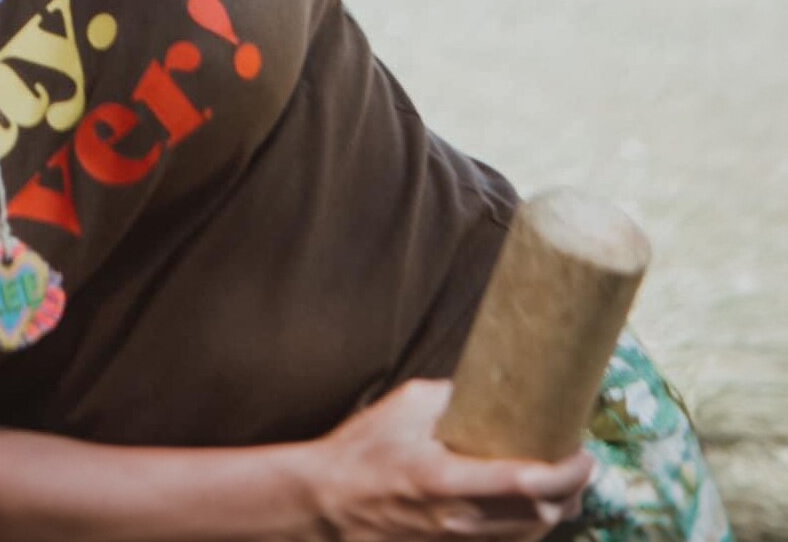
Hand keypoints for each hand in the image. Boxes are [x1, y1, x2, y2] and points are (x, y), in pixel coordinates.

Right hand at [308, 380, 593, 540]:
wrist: (326, 502)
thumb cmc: (360, 452)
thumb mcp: (403, 408)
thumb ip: (451, 397)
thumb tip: (488, 384)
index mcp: (445, 480)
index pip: (527, 483)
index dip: (567, 471)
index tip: (583, 452)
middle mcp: (459, 519)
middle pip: (542, 516)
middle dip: (572, 491)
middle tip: (579, 462)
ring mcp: (457, 541)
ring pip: (531, 536)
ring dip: (556, 511)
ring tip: (562, 482)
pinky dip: (530, 526)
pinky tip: (530, 505)